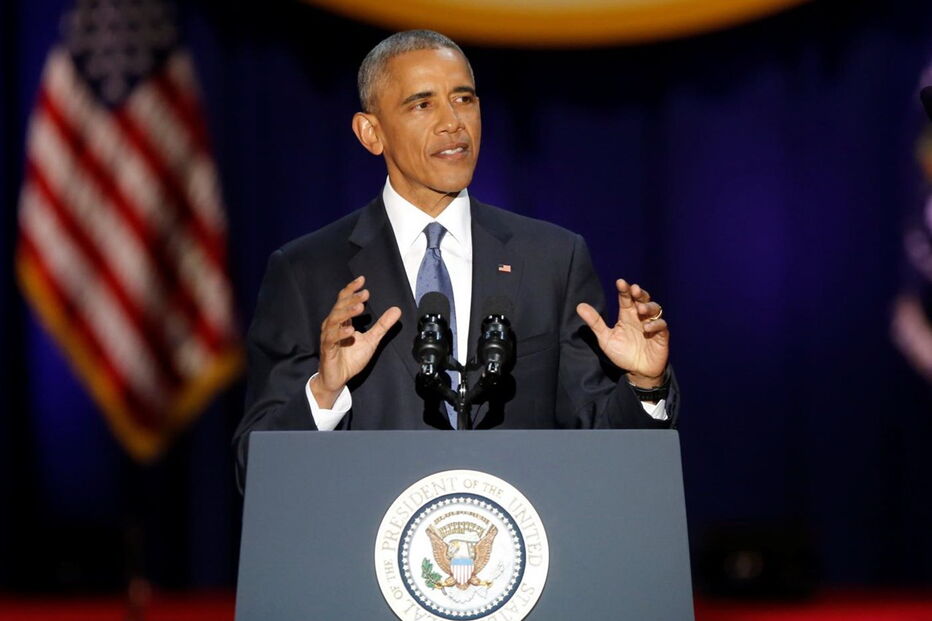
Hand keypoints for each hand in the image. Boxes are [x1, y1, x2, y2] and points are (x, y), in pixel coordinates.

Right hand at [311, 276, 400, 407]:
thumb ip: (382, 325)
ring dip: (347, 312)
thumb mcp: (371, 340)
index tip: (362, 280)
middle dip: (352, 299)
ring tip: (360, 307)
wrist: (338, 378)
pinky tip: (350, 330)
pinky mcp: (327, 349)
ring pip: (334, 319)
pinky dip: (341, 333)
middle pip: (340, 307)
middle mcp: (333, 325)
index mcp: (342, 321)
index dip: (352, 289)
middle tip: (365, 294)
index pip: (344, 300)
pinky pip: (331, 338)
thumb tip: (396, 309)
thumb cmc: (350, 358)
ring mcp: (329, 337)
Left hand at [576, 279, 668, 386]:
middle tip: (634, 290)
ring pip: (655, 309)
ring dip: (648, 306)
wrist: (637, 372)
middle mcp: (640, 317)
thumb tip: (580, 306)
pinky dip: (656, 325)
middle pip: (643, 299)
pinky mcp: (661, 336)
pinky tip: (647, 328)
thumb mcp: (606, 338)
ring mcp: (652, 325)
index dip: (624, 290)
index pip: (626, 298)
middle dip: (640, 293)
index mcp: (627, 315)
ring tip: (640, 309)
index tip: (620, 282)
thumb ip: (595, 322)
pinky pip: (662, 326)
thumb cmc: (622, 353)